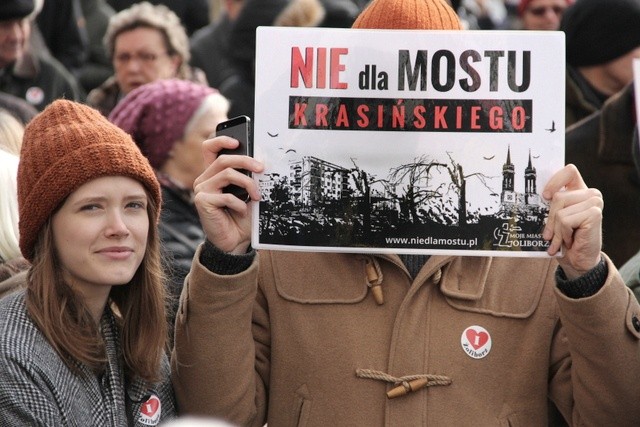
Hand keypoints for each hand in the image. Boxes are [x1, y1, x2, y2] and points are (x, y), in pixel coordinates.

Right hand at [193, 135, 263, 253]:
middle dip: (246, 161)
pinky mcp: (201, 201)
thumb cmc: (242, 217)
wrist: (235, 242)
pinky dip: (240, 204)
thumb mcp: (247, 194)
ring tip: (257, 196)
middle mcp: (204, 179)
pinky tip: (242, 212)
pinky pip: (226, 196)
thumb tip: (261, 163)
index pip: (210, 149)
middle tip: (261, 169)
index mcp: (214, 174)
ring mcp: (201, 190)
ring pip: (227, 174)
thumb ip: (248, 177)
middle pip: (224, 159)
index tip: (237, 142)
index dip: (221, 141)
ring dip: (247, 184)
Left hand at [542, 164, 602, 278]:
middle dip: (550, 219)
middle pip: (558, 196)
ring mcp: (594, 202)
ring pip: (559, 211)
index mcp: (579, 190)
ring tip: (563, 238)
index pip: (569, 171)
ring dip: (557, 230)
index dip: (555, 180)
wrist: (578, 260)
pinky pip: (565, 220)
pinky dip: (564, 234)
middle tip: (551, 234)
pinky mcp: (594, 214)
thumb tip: (532, 196)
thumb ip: (550, 205)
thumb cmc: (564, 239)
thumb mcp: (554, 219)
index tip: (546, 196)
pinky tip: (571, 240)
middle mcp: (589, 194)